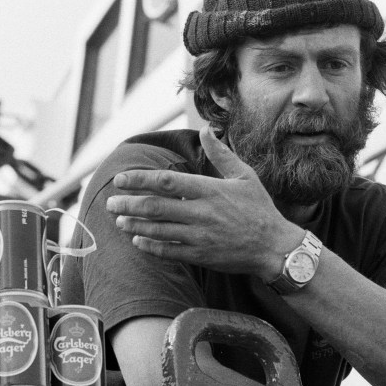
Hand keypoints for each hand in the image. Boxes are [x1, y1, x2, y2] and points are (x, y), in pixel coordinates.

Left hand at [105, 125, 304, 279]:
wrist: (275, 248)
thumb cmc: (260, 209)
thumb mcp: (245, 176)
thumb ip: (221, 154)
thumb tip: (205, 130)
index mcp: (210, 190)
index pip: (166, 181)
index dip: (139, 179)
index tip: (120, 179)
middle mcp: (202, 213)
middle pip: (155, 206)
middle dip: (128, 203)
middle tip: (110, 201)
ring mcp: (200, 237)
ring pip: (157, 230)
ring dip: (134, 224)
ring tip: (118, 219)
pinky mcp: (201, 256)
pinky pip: (168, 252)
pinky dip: (149, 246)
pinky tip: (137, 239)